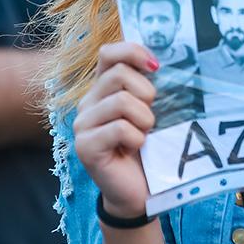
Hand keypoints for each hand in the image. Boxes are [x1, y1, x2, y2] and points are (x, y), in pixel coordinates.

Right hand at [72, 42, 159, 219]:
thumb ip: (148, 85)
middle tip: (150, 118)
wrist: (140, 191)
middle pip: (119, 74)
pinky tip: (135, 149)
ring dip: (144, 120)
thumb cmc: (149, 148)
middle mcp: (87, 103)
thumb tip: (160, 61)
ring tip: (144, 135)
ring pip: (120, 102)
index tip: (156, 67)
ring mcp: (83, 125)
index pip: (108, 53)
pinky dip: (137, 139)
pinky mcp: (85, 147)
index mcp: (102, 89)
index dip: (133, 52)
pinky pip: (120, 129)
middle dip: (145, 93)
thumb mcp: (150, 110)